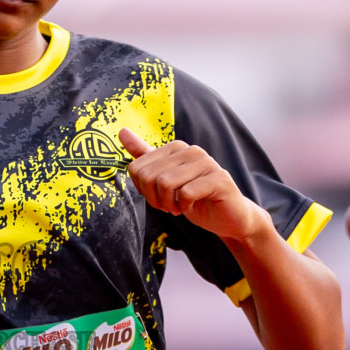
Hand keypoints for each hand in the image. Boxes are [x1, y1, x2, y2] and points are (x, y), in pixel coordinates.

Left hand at [120, 128, 268, 241]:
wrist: (228, 218)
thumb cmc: (195, 199)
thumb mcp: (164, 178)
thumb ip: (144, 155)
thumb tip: (122, 131)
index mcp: (175, 148)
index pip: (137, 168)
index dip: (143, 190)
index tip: (159, 197)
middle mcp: (191, 150)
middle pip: (149, 176)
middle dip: (154, 199)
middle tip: (169, 206)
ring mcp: (207, 162)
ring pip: (165, 183)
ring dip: (168, 203)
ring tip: (179, 206)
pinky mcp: (219, 179)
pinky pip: (185, 193)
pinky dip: (183, 206)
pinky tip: (191, 207)